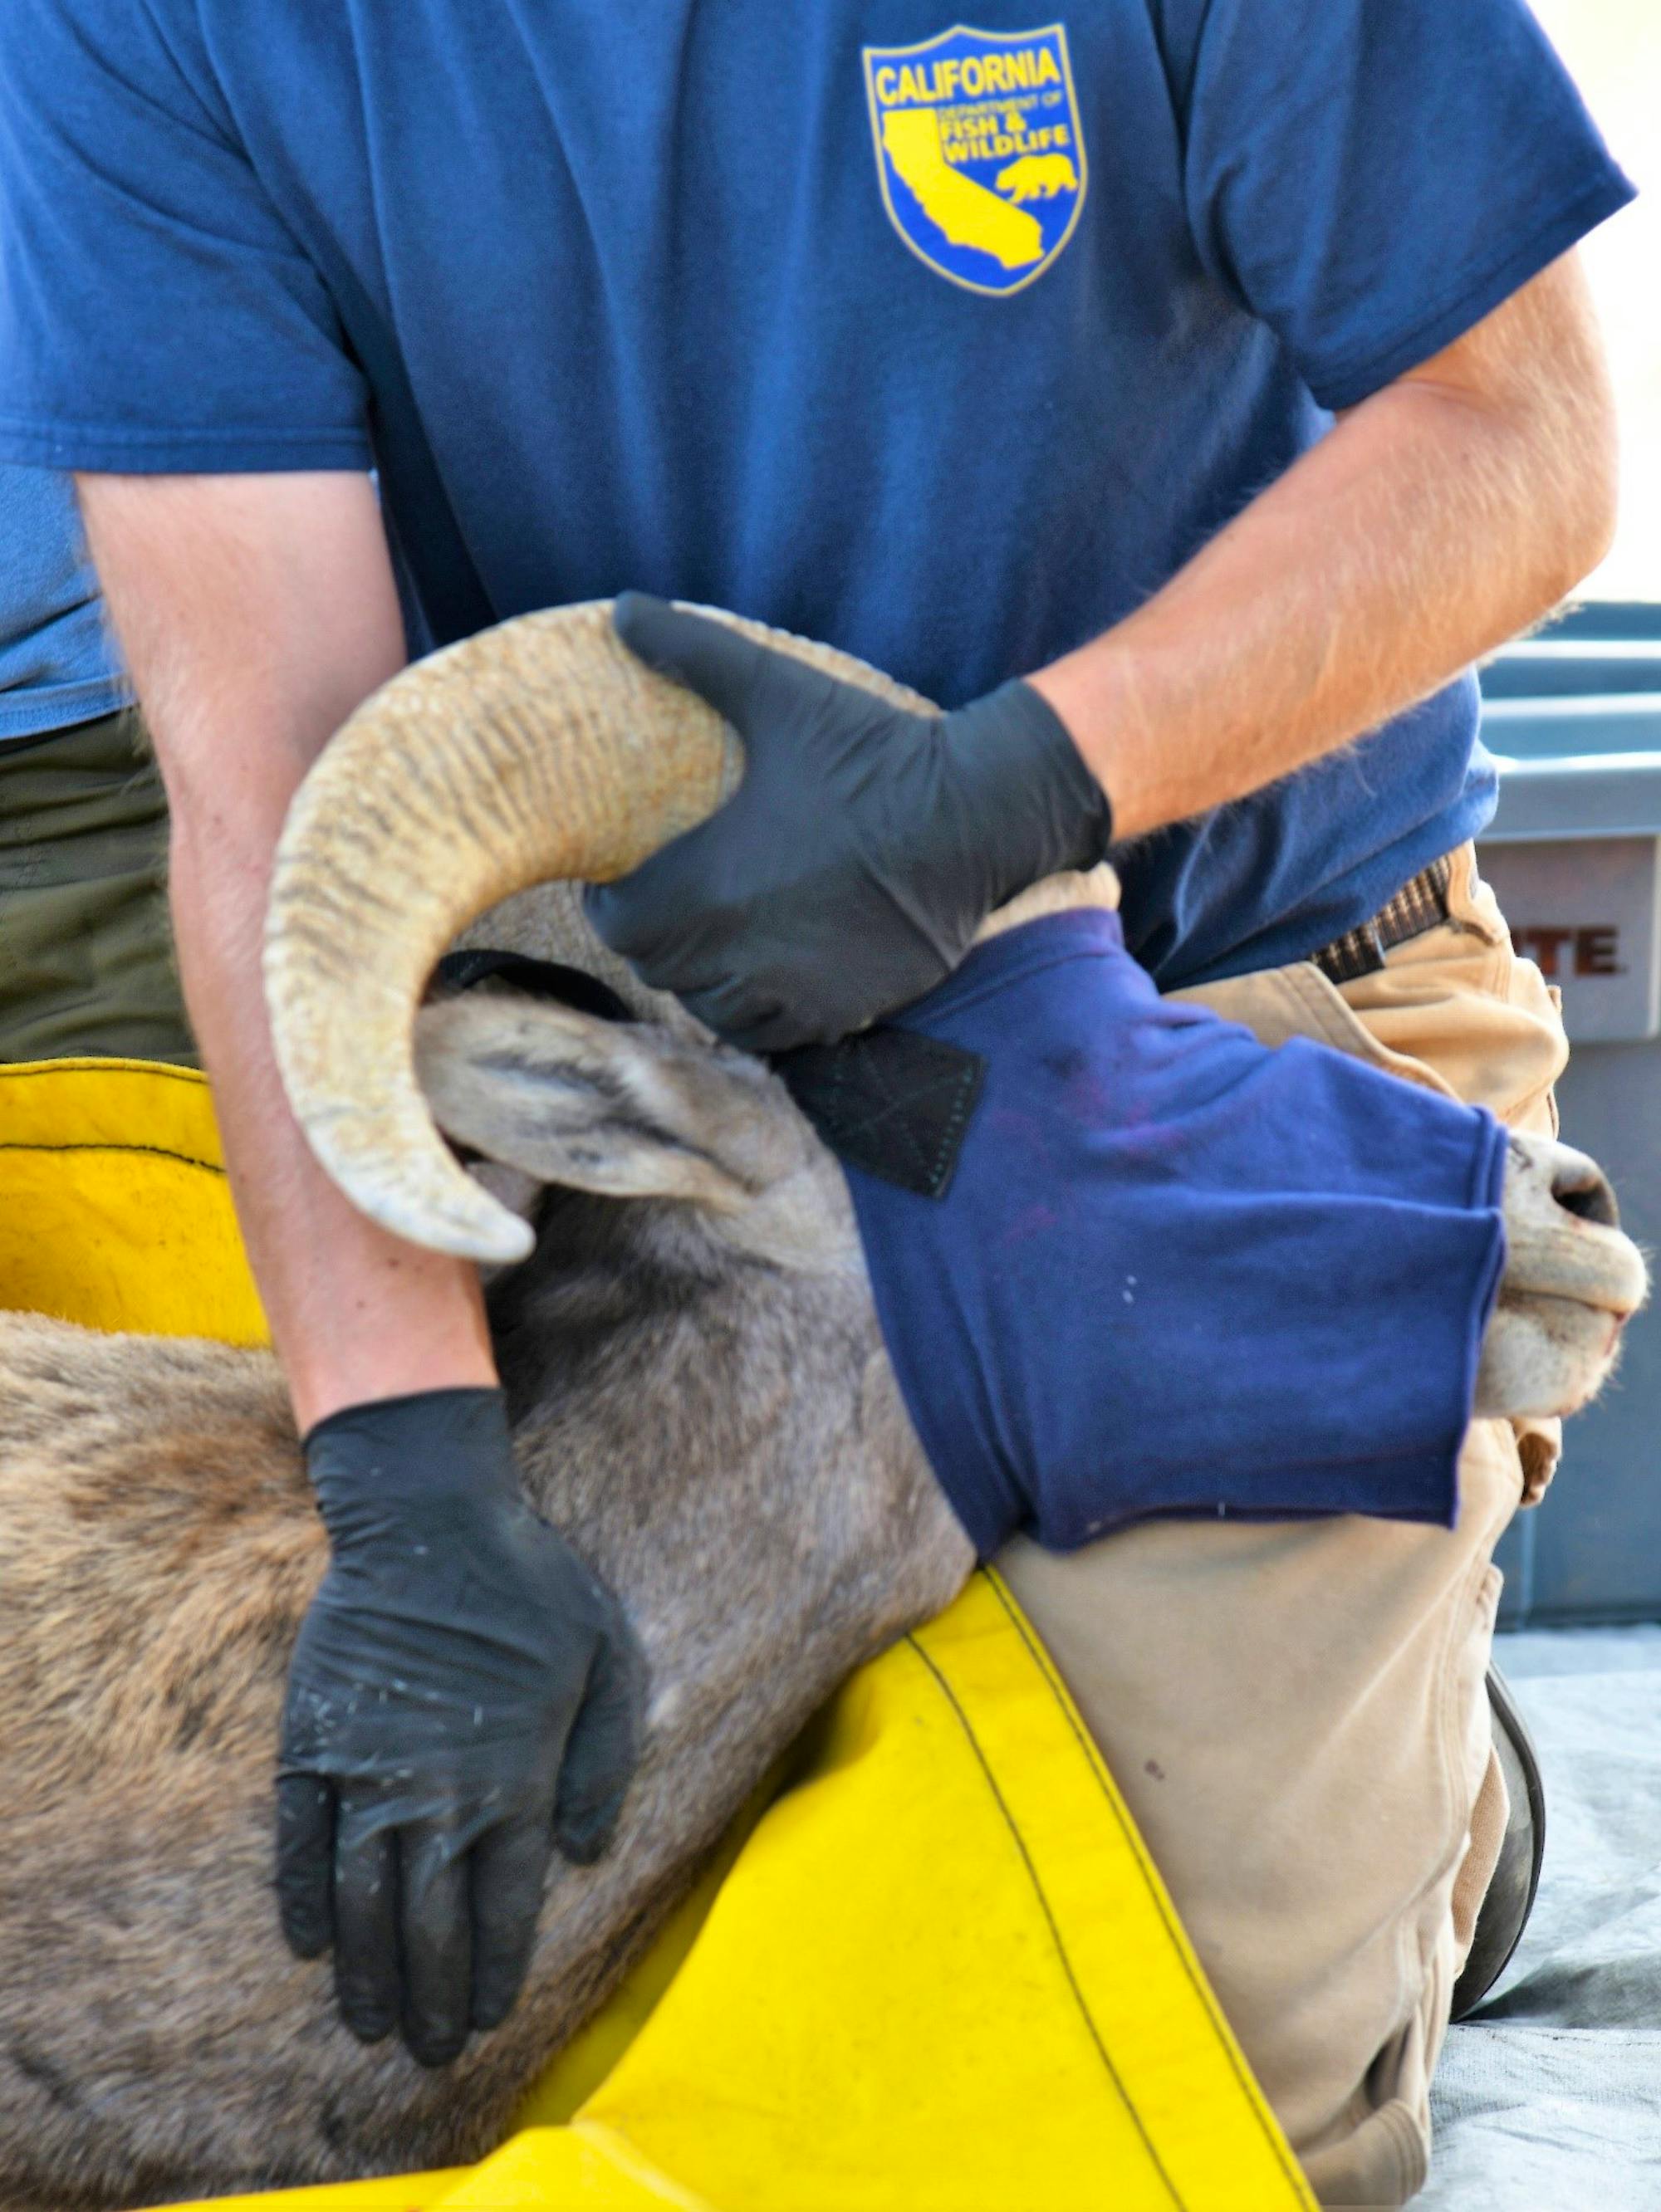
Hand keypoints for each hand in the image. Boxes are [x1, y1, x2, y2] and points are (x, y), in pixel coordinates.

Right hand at [276, 1389, 642, 2065]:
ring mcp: (367, 1772)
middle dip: (431, 1995)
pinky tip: (310, 1945)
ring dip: (368, 1971)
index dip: (492, 1968)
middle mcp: (437, 1792)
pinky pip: (299, 1843)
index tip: (485, 2018)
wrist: (432, 1516)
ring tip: (371, 2025)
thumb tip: (581, 1853)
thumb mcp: (609, 1656)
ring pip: (363, 1900)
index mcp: (514, 1777)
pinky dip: (303, 1899)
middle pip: (430, 1922)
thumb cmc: (533, 1581)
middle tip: (426, 2053)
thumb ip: (602, 1762)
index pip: (502, 1902)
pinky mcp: (312, 1743)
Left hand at [585, 594, 1112, 1050]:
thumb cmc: (870, 754)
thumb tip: (620, 607)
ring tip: (719, 941)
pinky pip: (768, 1034)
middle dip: (657, 940)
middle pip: (659, 969)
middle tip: (675, 904)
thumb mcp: (779, 693)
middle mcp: (736, 952)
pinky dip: (756, 1011)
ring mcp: (788, 990)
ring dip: (704, 980)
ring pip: (709, 1008)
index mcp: (705, 885)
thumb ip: (693, 653)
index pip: (618, 924)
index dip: (615, 904)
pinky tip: (767, 972)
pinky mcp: (836, 1014)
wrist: (973, 816)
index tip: (628, 880)